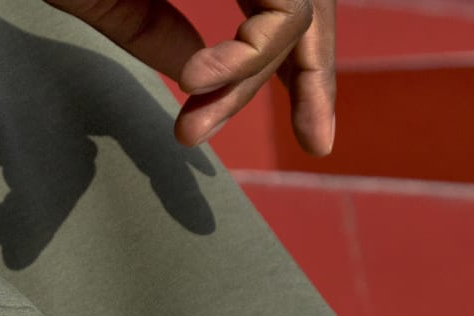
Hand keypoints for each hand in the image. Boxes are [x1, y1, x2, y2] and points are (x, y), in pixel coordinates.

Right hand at [44, 0, 336, 155]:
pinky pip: (283, 9)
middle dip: (316, 77)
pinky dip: (248, 56)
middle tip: (317, 144)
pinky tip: (198, 83)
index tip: (294, 127)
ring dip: (258, 80)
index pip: (279, 7)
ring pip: (297, 15)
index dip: (291, 63)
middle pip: (305, 6)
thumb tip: (200, 75)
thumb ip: (156, 31)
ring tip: (195, 126)